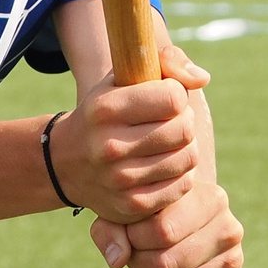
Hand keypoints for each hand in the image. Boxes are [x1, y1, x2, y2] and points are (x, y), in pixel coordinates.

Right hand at [55, 44, 209, 225]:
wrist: (66, 162)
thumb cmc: (107, 112)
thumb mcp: (122, 76)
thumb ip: (167, 61)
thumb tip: (202, 79)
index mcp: (106, 109)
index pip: (173, 98)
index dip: (176, 94)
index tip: (164, 97)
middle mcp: (109, 146)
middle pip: (184, 129)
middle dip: (183, 120)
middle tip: (168, 121)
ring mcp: (119, 180)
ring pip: (187, 158)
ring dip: (185, 147)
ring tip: (167, 142)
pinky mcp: (132, 206)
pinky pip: (182, 185)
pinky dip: (180, 173)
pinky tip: (164, 165)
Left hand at [91, 179, 243, 267]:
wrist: (187, 224)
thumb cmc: (153, 214)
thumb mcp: (129, 211)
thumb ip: (112, 228)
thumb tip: (117, 260)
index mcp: (211, 199)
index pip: (162, 231)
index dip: (134, 241)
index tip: (127, 238)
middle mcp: (229, 229)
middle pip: (168, 264)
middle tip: (131, 263)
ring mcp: (234, 261)